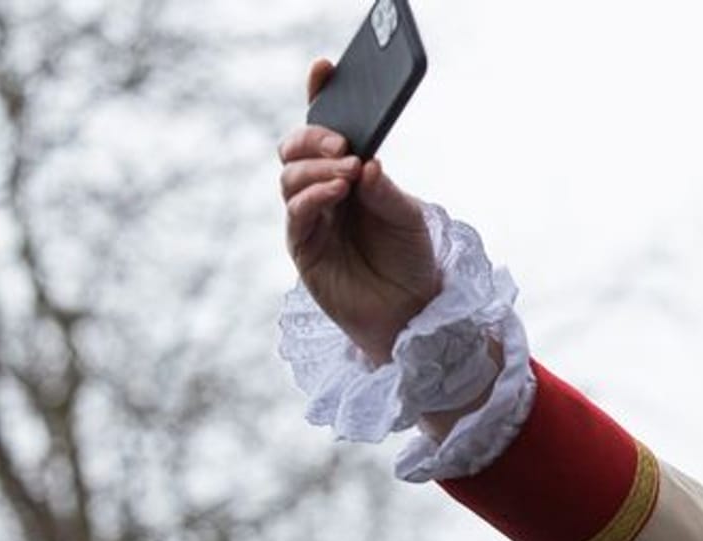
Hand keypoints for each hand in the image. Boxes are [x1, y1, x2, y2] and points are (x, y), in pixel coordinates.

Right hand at [279, 58, 438, 363]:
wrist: (411, 311)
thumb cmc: (410, 259)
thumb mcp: (407, 216)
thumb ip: (385, 190)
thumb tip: (367, 162)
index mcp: (348, 173)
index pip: (326, 130)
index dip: (320, 97)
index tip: (324, 68)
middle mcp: (324, 190)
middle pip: (296, 149)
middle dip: (314, 137)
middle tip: (342, 141)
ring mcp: (310, 218)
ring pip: (291, 178)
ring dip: (316, 168)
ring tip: (347, 171)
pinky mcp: (305, 249)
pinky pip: (297, 215)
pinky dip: (313, 197)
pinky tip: (335, 191)